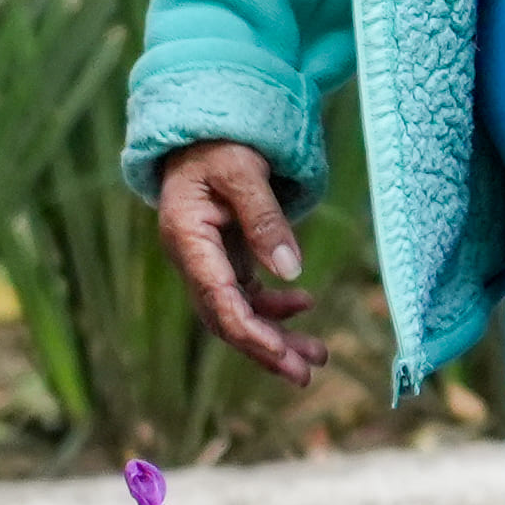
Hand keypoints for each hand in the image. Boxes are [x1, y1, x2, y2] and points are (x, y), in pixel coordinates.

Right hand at [150, 142, 326, 383]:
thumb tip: (291, 271)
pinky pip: (246, 295)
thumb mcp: (244, 172)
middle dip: (265, 349)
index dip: (250, 333)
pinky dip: (275, 307)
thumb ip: (265, 219)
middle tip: (305, 374)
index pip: (217, 300)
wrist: (200, 130)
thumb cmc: (219, 144)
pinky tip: (304, 306)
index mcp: (187, 240)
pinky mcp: (222, 258)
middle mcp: (192, 259)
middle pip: (226, 318)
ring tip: (317, 354)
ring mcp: (206, 261)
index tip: (282, 356)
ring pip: (238, 313)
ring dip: (276, 335)